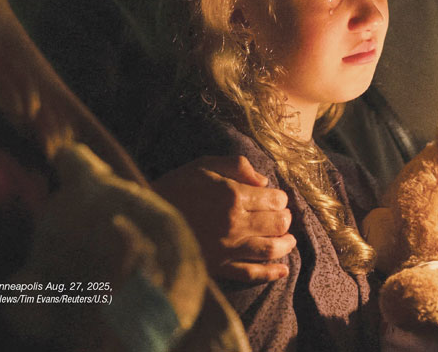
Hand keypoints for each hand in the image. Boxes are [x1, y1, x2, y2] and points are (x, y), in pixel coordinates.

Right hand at [153, 155, 295, 283]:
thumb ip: (236, 166)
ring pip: (270, 249)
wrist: (147, 218)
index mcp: (232, 195)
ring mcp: (228, 248)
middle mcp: (235, 223)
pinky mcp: (219, 266)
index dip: (280, 198)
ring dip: (286, 244)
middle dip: (285, 219)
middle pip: (276, 224)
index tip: (278, 198)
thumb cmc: (176, 187)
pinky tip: (282, 270)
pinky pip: (251, 273)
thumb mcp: (204, 164)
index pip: (274, 200)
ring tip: (290, 240)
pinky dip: (270, 273)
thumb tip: (264, 182)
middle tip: (285, 216)